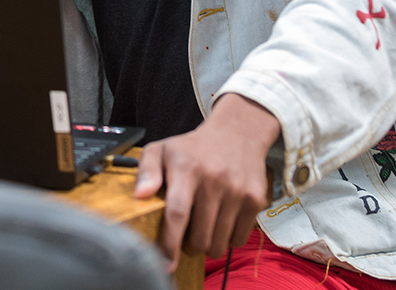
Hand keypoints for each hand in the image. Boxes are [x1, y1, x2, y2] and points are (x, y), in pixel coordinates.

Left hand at [132, 94, 280, 268]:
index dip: (170, 242)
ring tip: (202, 231)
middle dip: (189, 247)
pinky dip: (227, 241)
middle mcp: (214, 180)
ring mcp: (237, 191)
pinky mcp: (256, 200)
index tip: (165, 262)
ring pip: (219, 242)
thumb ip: (146, 170)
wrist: (237, 133)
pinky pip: (239, 238)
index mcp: (186, 168)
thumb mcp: (162, 149)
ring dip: (208, 246)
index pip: (178, 213)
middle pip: (199, 236)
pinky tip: (220, 225)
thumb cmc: (193, 147)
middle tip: (185, 238)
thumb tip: (140, 195)